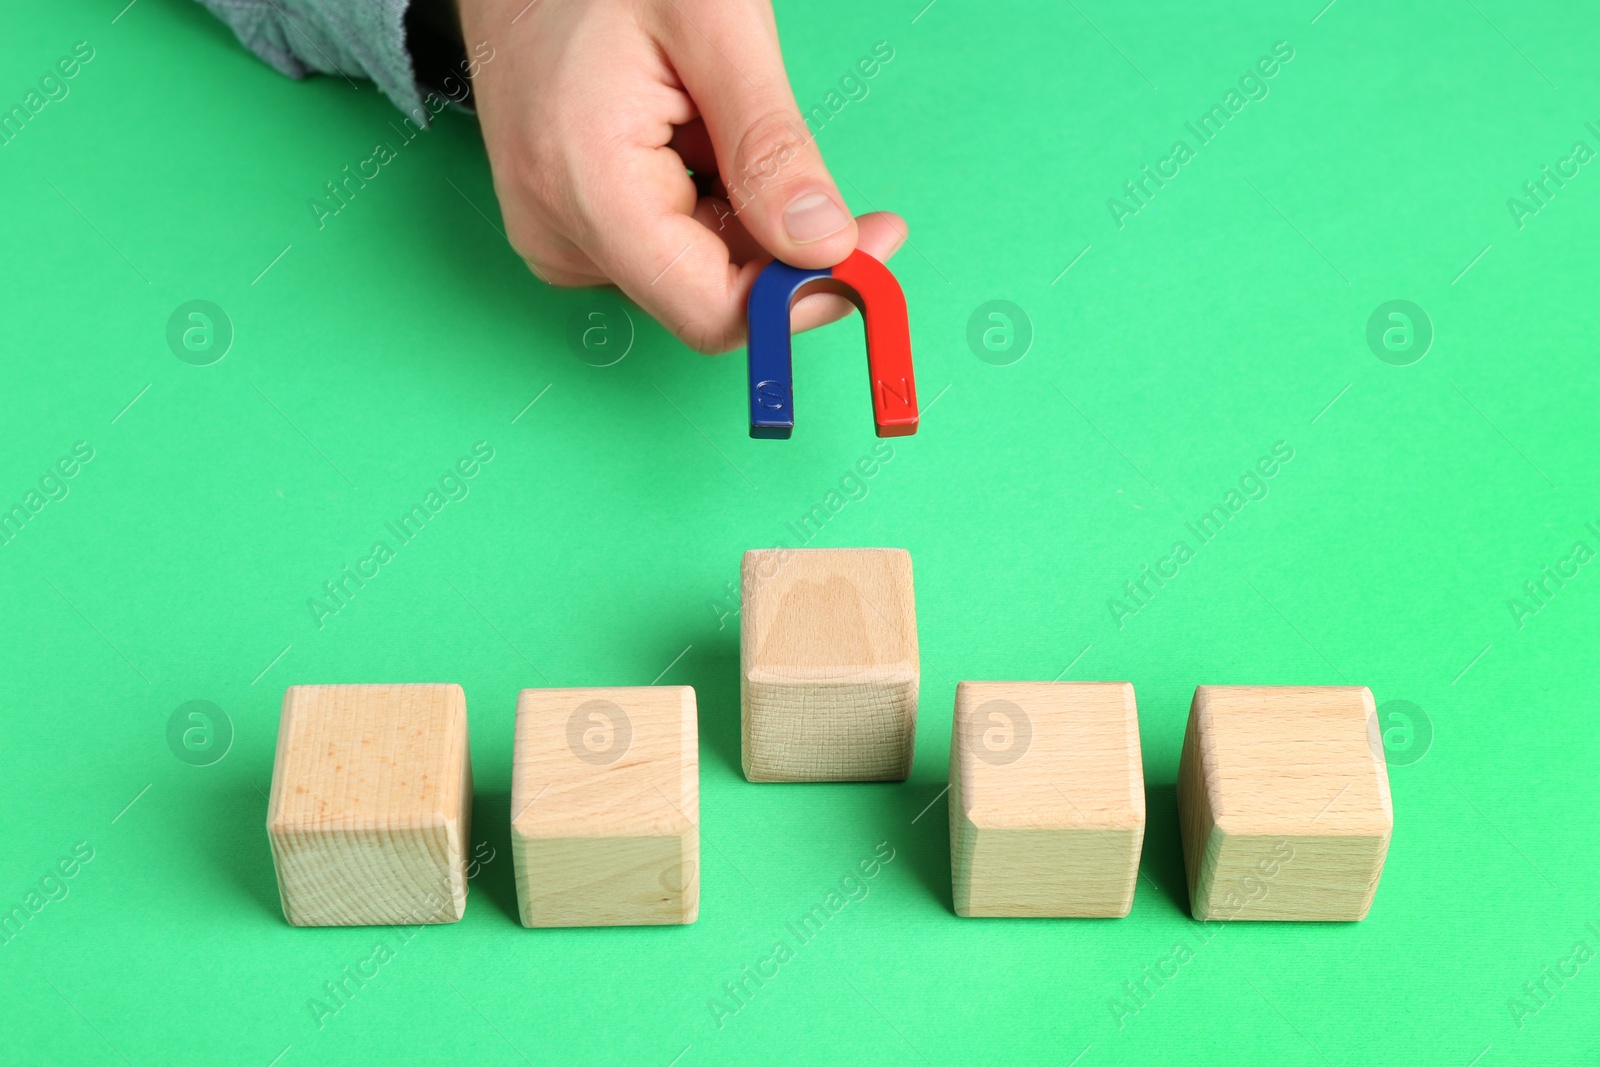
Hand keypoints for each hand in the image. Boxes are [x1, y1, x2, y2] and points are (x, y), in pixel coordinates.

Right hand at [455, 0, 906, 353]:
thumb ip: (770, 146)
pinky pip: (665, 248)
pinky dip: (709, 205)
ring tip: (721, 118)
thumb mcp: (715, 27)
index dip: (802, 297)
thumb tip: (825, 246)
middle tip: (835, 184)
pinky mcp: (567, 228)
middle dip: (782, 249)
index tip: (868, 248)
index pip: (713, 310)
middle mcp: (559, 233)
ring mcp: (557, 237)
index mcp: (587, 188)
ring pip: (694, 272)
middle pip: (708, 294)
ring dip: (743, 215)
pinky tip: (694, 136)